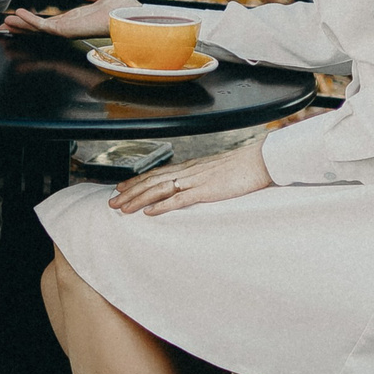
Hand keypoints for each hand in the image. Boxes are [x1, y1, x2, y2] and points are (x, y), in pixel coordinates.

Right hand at [2, 0, 137, 39]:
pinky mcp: (68, 30)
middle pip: (41, 28)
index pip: (51, 22)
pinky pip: (45, 26)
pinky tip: (20, 15)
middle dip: (23, 27)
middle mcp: (70, 27)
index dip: (35, 21)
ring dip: (22, 25)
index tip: (20, 18)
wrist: (130, 14)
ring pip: (39, 29)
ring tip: (7, 23)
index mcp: (77, 20)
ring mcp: (68, 30)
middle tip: (5, 26)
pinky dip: (31, 21)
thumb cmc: (124, 9)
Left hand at [108, 139, 271, 215]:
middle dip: (130, 192)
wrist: (261, 161)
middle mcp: (189, 172)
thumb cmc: (244, 167)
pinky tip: (149, 212)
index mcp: (191, 167)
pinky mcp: (206, 191)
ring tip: (123, 208)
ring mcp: (196, 181)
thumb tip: (195, 187)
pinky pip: (179, 199)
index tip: (122, 188)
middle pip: (152, 181)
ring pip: (159, 189)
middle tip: (112, 201)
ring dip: (138, 198)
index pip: (157, 173)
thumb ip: (203, 178)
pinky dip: (162, 206)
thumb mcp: (218, 171)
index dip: (137, 181)